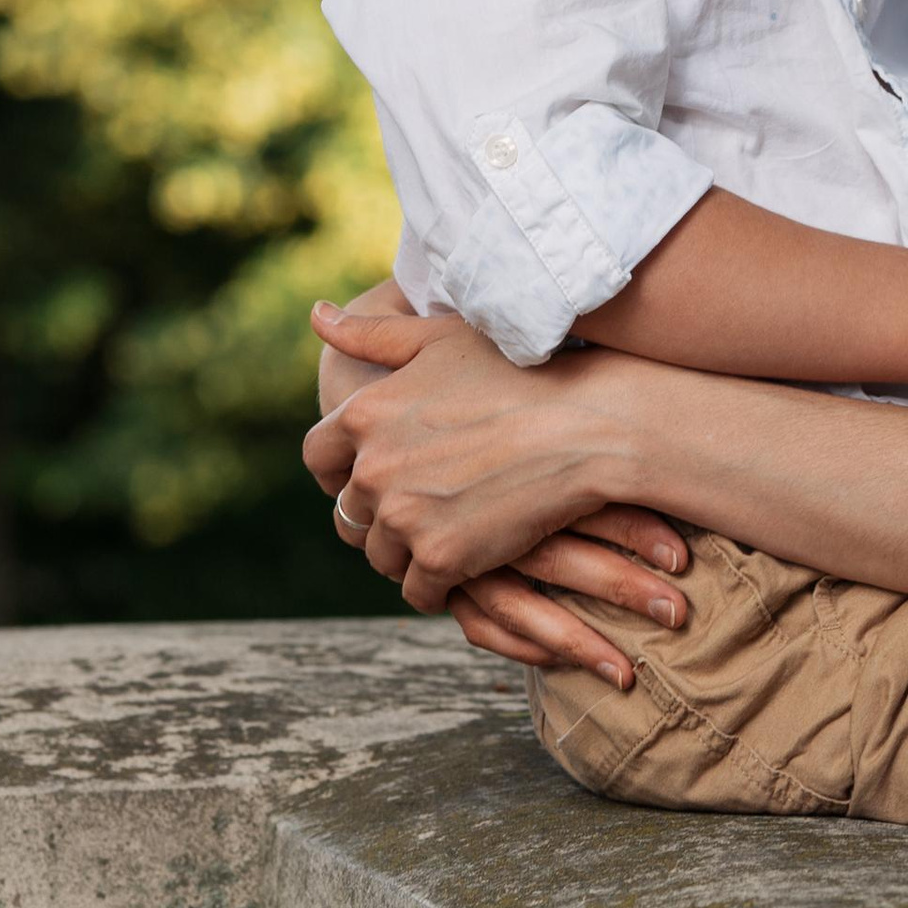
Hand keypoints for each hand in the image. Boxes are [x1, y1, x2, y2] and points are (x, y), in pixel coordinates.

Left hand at [308, 299, 683, 669]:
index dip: (342, 469)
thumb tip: (317, 315)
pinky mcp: (442, 558)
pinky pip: (418, 591)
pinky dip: (439, 584)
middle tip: (424, 506)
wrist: (590, 425)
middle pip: (348, 513)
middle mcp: (373, 467)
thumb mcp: (441, 338)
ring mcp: (405, 517)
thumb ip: (372, 334)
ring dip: (407, 550)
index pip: (317, 457)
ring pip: (380, 555)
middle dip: (378, 513)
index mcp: (366, 412)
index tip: (376, 473)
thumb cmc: (522, 370)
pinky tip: (470, 561)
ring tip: (450, 531)